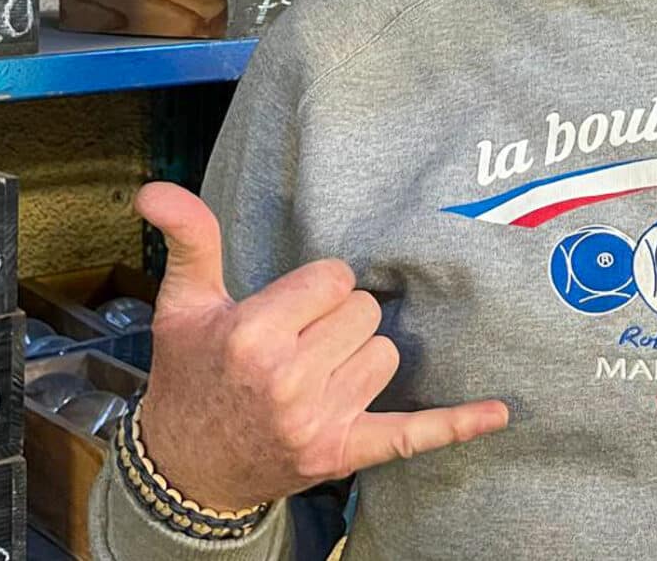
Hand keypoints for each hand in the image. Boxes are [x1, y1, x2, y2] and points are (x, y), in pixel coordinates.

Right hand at [129, 182, 509, 511]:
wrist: (185, 468)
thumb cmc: (190, 375)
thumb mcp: (183, 303)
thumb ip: (189, 238)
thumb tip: (155, 189)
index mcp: (254, 335)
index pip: (334, 278)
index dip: (315, 289)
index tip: (288, 308)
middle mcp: (288, 380)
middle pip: (365, 314)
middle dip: (337, 321)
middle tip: (299, 343)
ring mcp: (319, 421)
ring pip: (386, 355)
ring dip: (359, 359)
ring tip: (315, 374)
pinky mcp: (344, 453)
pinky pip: (414, 434)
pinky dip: (457, 424)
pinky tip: (500, 412)